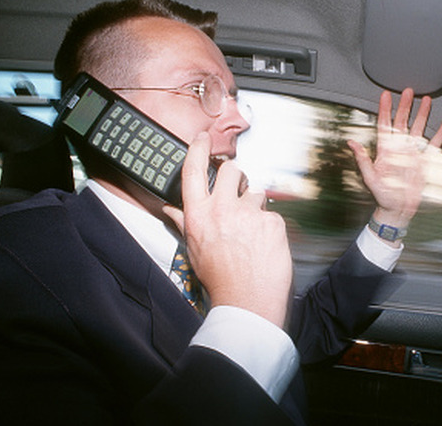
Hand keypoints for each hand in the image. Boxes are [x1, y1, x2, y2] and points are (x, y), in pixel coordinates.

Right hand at [163, 132, 292, 327]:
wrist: (247, 302)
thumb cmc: (220, 279)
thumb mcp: (193, 250)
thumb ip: (183, 223)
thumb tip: (169, 209)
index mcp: (198, 215)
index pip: (194, 171)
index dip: (198, 149)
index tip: (203, 138)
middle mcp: (222, 209)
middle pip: (232, 170)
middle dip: (237, 176)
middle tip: (239, 192)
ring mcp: (249, 214)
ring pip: (257, 192)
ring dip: (255, 205)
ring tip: (252, 231)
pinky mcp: (272, 222)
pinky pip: (272, 213)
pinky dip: (270, 226)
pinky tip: (264, 244)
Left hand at [348, 88, 441, 243]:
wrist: (397, 210)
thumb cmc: (382, 196)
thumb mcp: (370, 178)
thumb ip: (362, 160)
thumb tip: (351, 143)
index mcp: (385, 151)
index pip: (384, 125)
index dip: (384, 110)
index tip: (385, 95)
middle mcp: (399, 149)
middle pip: (403, 122)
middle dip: (405, 106)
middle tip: (408, 90)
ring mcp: (412, 154)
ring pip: (418, 129)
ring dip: (422, 114)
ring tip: (426, 100)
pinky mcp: (424, 162)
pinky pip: (433, 144)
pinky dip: (439, 133)